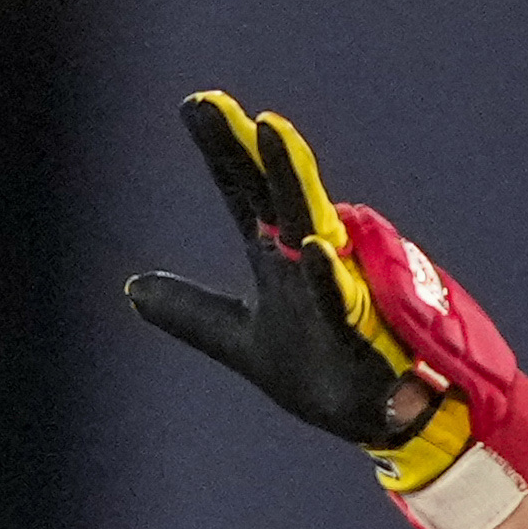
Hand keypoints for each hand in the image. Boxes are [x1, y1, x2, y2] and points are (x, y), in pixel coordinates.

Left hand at [123, 92, 527, 528]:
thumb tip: (131, 289)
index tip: (197, 103)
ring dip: (291, 177)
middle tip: (211, 103)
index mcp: (281, 260)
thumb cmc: (325, 374)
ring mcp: (343, 289)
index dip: (224, 152)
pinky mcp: (365, 334)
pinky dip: (329, 277)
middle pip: (276, 193)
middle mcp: (313, 260)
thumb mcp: (243, 343)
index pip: (247, 195)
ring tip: (270, 128)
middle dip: (249, 146)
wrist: (396, 425)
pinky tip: (313, 248)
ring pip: (313, 225)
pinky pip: (344, 303)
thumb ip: (191, 313)